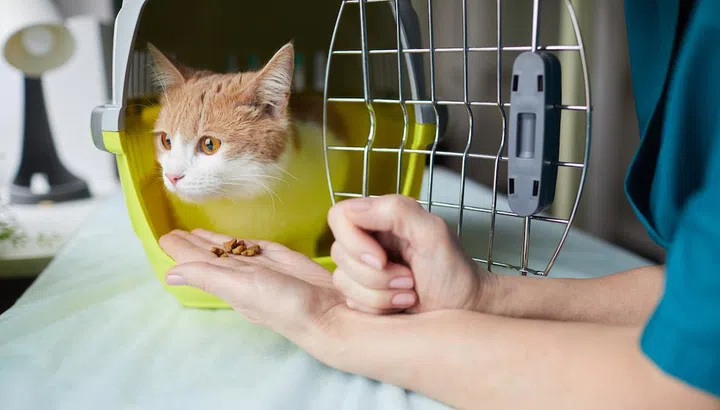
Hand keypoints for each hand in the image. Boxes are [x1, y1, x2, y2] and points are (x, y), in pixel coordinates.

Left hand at [158, 229, 344, 341]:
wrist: (329, 311)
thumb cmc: (285, 304)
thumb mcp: (241, 289)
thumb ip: (207, 277)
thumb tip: (170, 274)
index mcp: (226, 280)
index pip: (196, 261)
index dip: (180, 249)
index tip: (164, 237)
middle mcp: (240, 273)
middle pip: (209, 254)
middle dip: (191, 244)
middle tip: (173, 232)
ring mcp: (261, 266)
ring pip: (230, 250)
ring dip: (211, 241)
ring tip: (194, 233)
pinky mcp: (280, 259)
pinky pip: (254, 247)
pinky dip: (239, 242)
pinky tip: (233, 240)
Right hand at [327, 195, 495, 313]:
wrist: (463, 310)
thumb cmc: (454, 271)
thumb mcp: (433, 232)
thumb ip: (396, 211)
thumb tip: (354, 210)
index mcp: (380, 219)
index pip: (339, 216)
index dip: (353, 241)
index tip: (381, 259)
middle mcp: (367, 241)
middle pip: (338, 253)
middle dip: (375, 275)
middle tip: (408, 279)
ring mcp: (362, 270)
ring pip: (342, 282)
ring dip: (380, 294)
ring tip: (409, 293)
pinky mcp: (361, 296)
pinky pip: (350, 303)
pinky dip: (379, 308)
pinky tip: (401, 305)